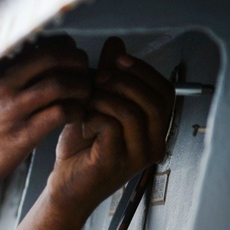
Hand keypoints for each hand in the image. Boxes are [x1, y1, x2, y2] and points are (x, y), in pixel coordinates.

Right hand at [0, 35, 90, 196]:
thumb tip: (14, 65)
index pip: (37, 45)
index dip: (62, 48)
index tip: (69, 58)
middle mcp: (2, 86)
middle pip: (54, 57)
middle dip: (77, 62)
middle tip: (85, 73)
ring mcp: (11, 111)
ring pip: (61, 84)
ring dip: (81, 88)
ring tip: (85, 96)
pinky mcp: (20, 137)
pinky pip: (59, 114)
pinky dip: (76, 112)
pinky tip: (77, 117)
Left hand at [48, 37, 174, 220]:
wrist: (64, 186)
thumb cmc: (81, 150)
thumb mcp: (96, 105)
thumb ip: (109, 77)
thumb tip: (116, 43)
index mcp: (155, 129)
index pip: (165, 91)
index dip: (143, 70)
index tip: (117, 58)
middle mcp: (153, 144)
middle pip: (156, 100)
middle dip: (125, 81)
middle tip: (99, 77)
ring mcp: (137, 156)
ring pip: (133, 111)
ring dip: (105, 98)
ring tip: (86, 101)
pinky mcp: (117, 162)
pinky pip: (112, 126)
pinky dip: (93, 115)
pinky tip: (82, 121)